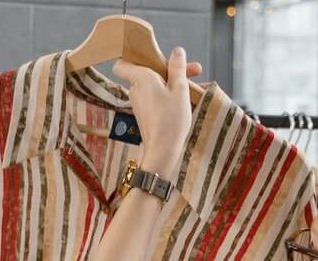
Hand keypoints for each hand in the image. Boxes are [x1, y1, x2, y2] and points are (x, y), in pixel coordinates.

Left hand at [113, 47, 201, 181]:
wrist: (163, 151)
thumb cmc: (170, 120)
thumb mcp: (179, 89)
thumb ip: (177, 68)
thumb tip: (176, 51)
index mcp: (141, 78)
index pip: (122, 64)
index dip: (132, 56)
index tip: (150, 54)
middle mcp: (136, 89)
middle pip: (149, 71)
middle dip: (170, 68)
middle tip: (195, 70)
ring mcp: (139, 102)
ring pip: (154, 84)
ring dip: (173, 81)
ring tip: (196, 85)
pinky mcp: (144, 113)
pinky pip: (156, 97)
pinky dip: (169, 94)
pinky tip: (187, 98)